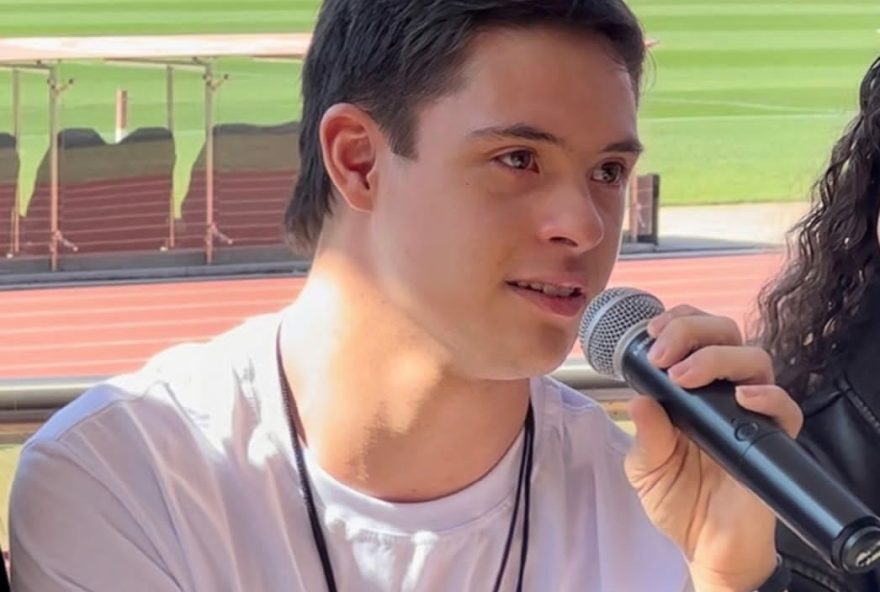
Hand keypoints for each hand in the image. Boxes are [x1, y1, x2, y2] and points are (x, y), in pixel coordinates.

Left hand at [625, 305, 802, 591]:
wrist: (704, 545)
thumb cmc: (676, 498)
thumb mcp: (645, 466)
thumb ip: (645, 433)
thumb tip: (640, 398)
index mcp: (691, 388)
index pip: (695, 334)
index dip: (677, 322)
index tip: (651, 332)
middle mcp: (723, 391)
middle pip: (725, 333)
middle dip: (691, 331)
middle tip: (663, 354)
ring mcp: (750, 412)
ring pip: (754, 358)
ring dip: (716, 357)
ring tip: (684, 376)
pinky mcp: (773, 438)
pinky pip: (785, 408)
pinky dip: (767, 396)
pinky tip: (742, 398)